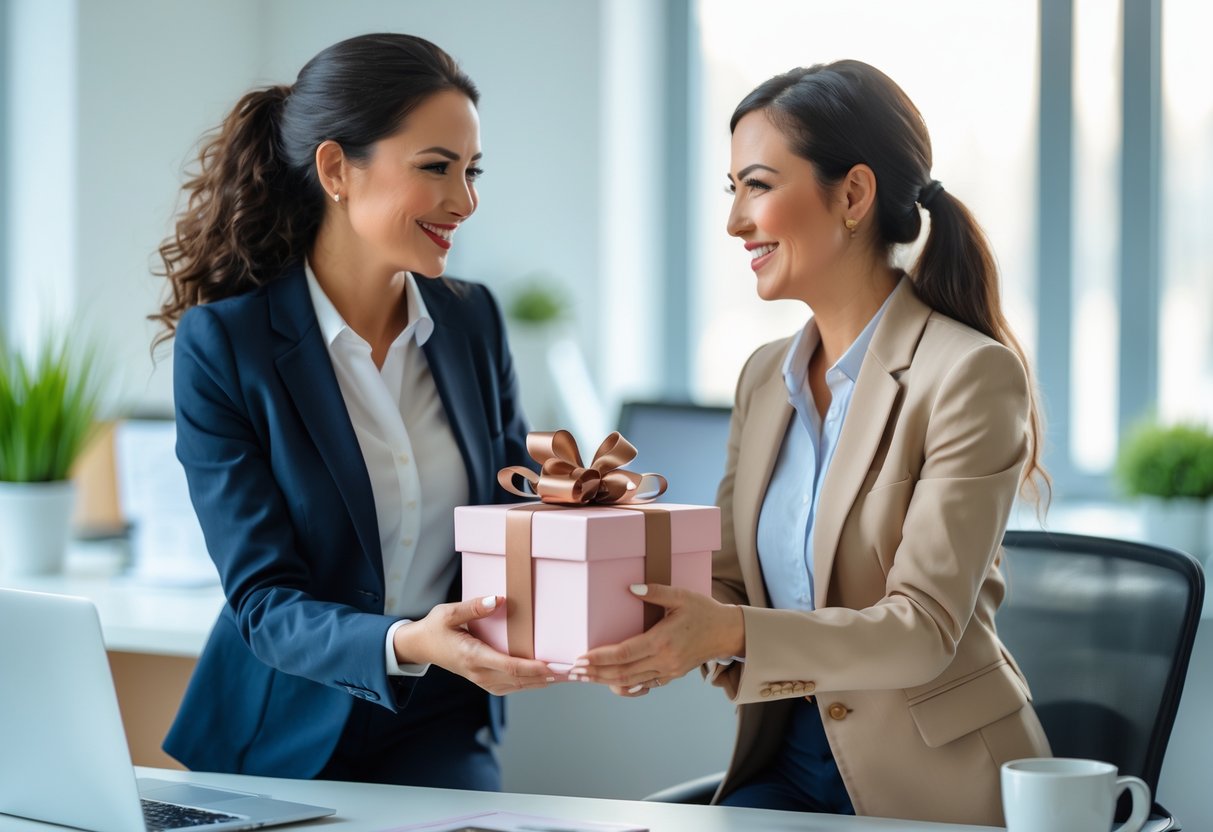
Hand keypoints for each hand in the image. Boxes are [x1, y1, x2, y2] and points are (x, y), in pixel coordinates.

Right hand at [394, 595, 556, 694]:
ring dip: (542, 682)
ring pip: (517, 686)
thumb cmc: (434, 628)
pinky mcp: (483, 680)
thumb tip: (499, 599)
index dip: (532, 667)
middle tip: (571, 670)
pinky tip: (545, 678)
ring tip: (565, 675)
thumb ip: (474, 607)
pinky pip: (510, 686)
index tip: (552, 665)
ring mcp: (481, 680)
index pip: (508, 665)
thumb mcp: (449, 613)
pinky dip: (529, 683)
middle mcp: (479, 673)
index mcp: (472, 656)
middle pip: (518, 679)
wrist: (420, 646)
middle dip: (546, 677)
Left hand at [571, 584, 744, 694]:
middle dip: (595, 673)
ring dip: (605, 681)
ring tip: (584, 678)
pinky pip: (644, 685)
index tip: (581, 658)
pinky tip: (610, 683)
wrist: (727, 633)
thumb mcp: (681, 596)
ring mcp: (668, 671)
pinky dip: (625, 686)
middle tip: (573, 672)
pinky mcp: (671, 676)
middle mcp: (664, 660)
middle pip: (623, 672)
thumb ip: (655, 592)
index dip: (600, 658)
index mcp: (663, 640)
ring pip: (631, 681)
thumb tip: (631, 588)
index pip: (624, 653)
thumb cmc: (703, 611)